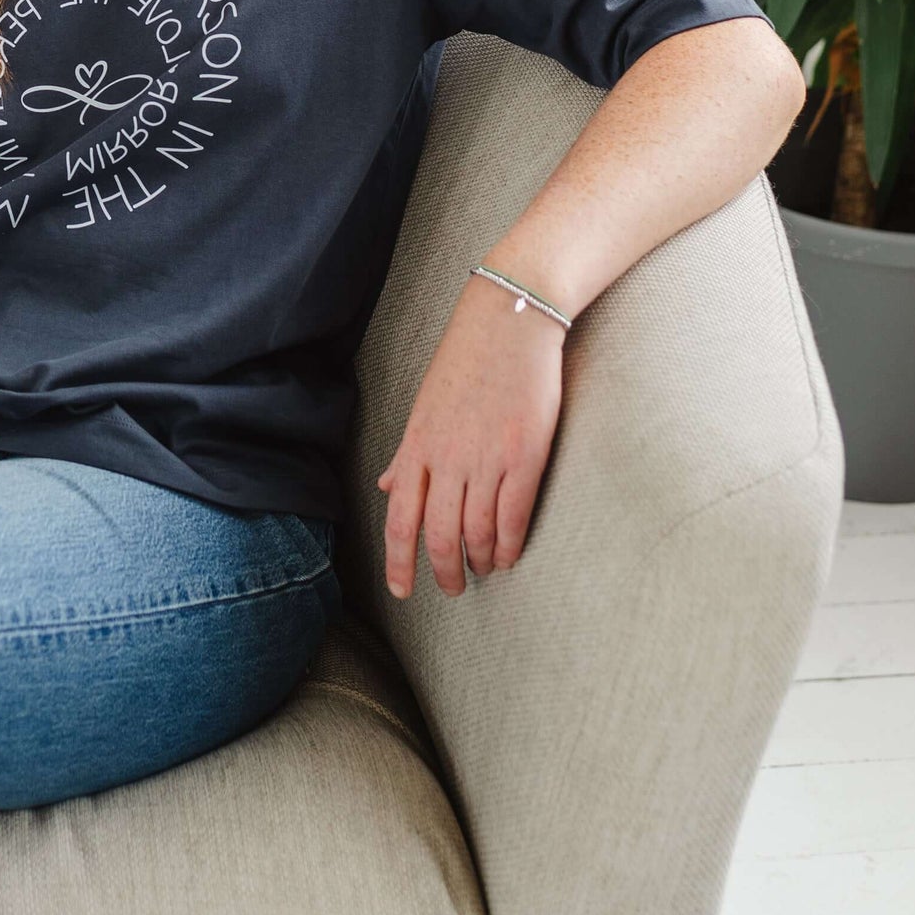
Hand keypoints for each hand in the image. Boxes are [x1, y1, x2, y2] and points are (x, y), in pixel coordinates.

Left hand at [376, 274, 564, 599]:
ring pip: (476, 531)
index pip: (400, 519)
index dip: (398, 561)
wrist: (508, 323)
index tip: (400, 591)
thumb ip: (408, 454)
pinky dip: (509, 544)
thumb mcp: (425, 408)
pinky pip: (513, 516)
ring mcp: (486, 458)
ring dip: (479, 561)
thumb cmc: (466, 363)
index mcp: (417, 446)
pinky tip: (509, 555)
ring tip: (483, 570)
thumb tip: (389, 488)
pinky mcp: (524, 454)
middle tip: (452, 588)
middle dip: (443, 572)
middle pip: (438, 535)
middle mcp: (446, 458)